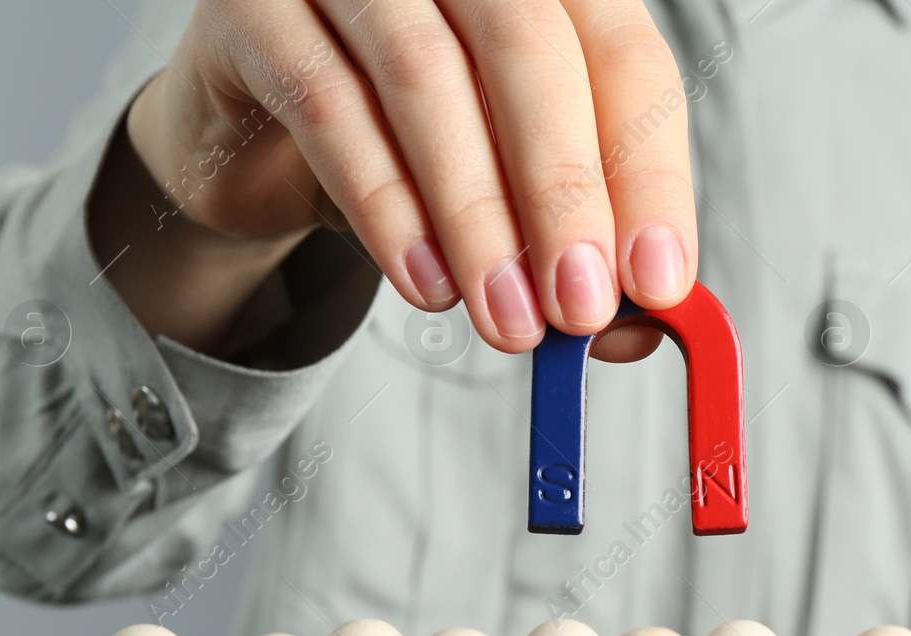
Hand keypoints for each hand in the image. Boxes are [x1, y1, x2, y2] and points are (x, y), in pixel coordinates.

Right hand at [126, 0, 696, 356]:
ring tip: (505, 315)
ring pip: (427, 75)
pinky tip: (425, 283)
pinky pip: (326, 105)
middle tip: (580, 306)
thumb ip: (573, 242)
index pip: (623, 54)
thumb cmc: (399, 144)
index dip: (648, 172)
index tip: (657, 280)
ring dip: (476, 216)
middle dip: (564, 193)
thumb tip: (636, 328)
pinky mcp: (253, 6)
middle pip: (531, 48)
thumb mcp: (504, 188)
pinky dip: (384, 206)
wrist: (255, 133)